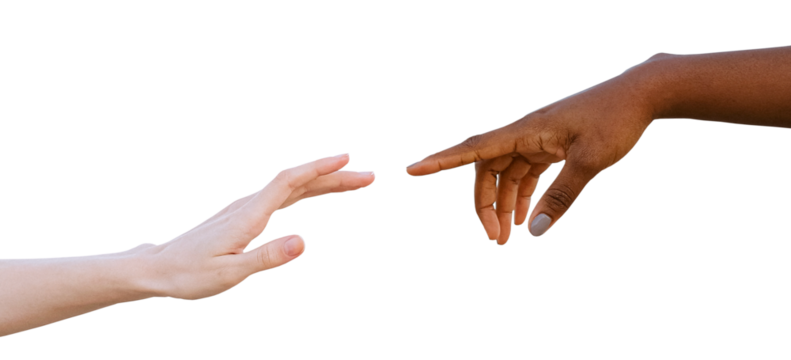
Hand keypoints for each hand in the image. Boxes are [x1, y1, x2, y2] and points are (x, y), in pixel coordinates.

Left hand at [135, 152, 375, 299]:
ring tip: (354, 181)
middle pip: (298, 180)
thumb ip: (269, 256)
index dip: (320, 168)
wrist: (158, 268)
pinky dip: (306, 188)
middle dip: (335, 175)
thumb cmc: (191, 275)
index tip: (348, 160)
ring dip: (324, 181)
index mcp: (250, 214)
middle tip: (370, 176)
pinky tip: (314, 190)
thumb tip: (306, 241)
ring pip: (292, 186)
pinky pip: (283, 194)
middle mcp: (249, 204)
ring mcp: (246, 206)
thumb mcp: (232, 273)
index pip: (290, 181)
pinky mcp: (244, 213)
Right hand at [404, 60, 657, 243]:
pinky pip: (526, 172)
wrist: (641, 94)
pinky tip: (527, 217)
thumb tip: (533, 231)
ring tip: (509, 236)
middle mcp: (523, 133)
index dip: (441, 161)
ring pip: (505, 174)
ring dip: (504, 203)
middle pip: (487, 170)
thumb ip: (560, 197)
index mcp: (524, 130)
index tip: (412, 169)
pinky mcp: (550, 145)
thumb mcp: (590, 161)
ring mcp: (536, 139)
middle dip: (485, 205)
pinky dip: (523, 194)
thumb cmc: (615, 120)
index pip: (473, 149)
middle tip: (495, 240)